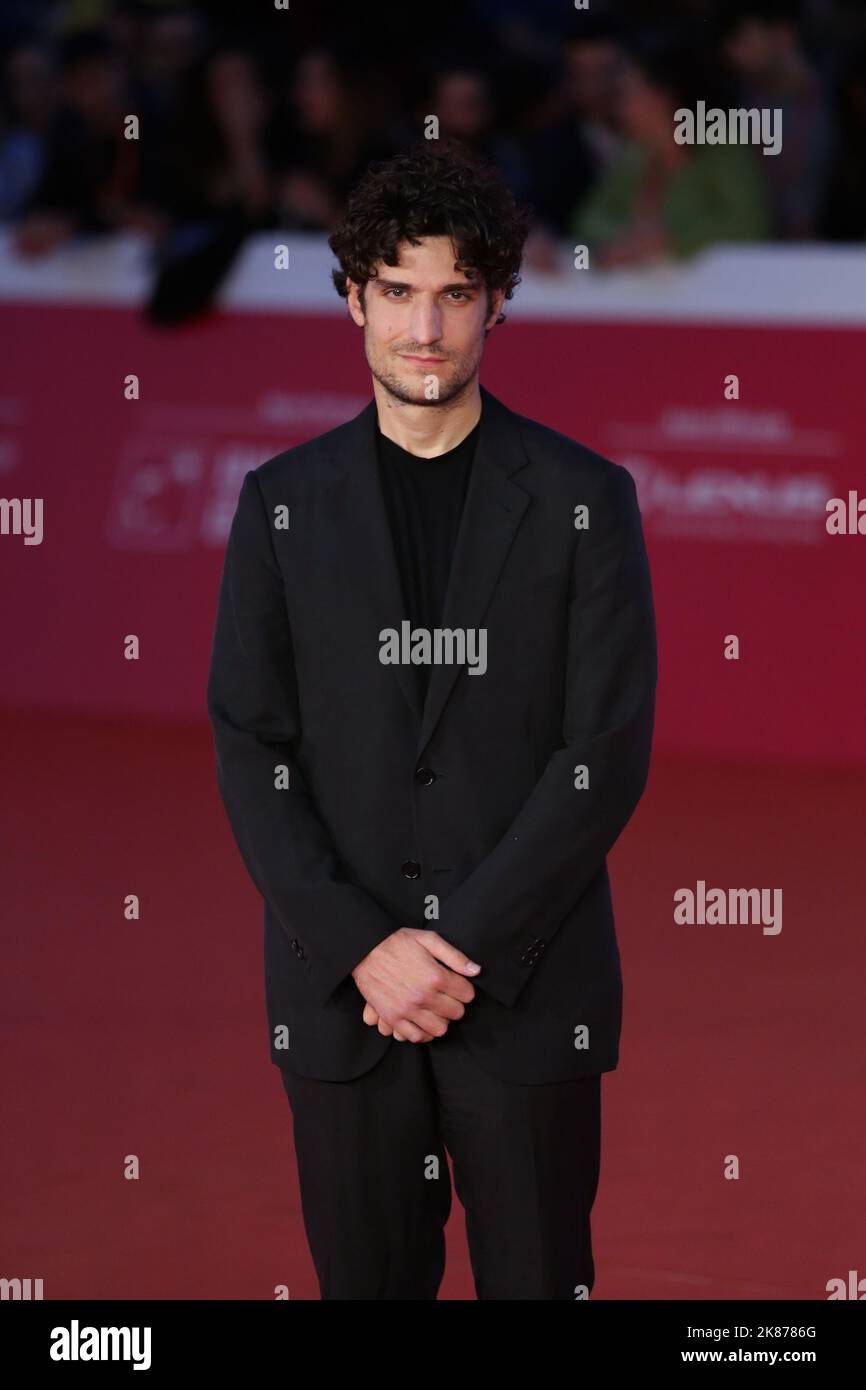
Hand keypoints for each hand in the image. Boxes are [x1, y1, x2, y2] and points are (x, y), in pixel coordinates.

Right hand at [352, 927, 479, 1042]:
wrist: (365, 949)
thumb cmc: (397, 942)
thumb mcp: (428, 939)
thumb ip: (454, 956)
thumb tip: (476, 971)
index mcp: (436, 976)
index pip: (467, 995)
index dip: (464, 989)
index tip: (457, 985)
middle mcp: (424, 996)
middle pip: (456, 1013)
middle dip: (455, 1004)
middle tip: (446, 997)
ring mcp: (408, 1009)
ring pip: (440, 1029)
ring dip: (441, 1020)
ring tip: (435, 1010)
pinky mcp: (393, 1017)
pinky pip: (416, 1037)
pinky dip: (423, 1032)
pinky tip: (422, 1021)